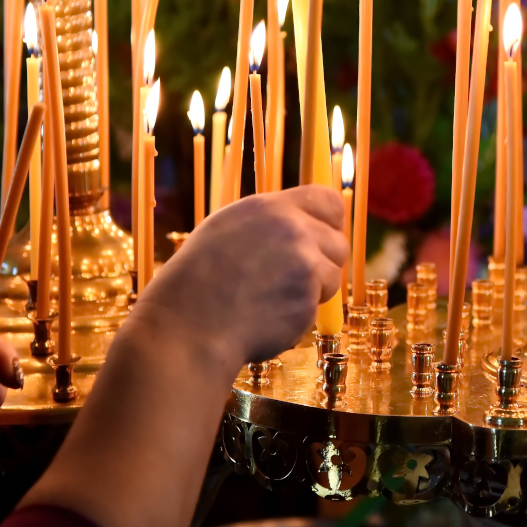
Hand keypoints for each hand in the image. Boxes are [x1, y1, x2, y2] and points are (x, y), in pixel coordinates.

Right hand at [136, 186, 347, 366]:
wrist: (187, 325)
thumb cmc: (199, 278)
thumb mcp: (229, 226)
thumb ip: (271, 221)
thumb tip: (306, 221)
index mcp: (270, 207)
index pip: (330, 201)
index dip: (331, 221)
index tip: (323, 236)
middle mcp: (292, 231)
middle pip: (338, 243)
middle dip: (323, 261)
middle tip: (289, 278)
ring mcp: (303, 267)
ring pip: (332, 277)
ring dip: (312, 290)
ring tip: (270, 296)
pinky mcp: (306, 302)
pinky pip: (316, 308)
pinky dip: (298, 315)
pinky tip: (265, 316)